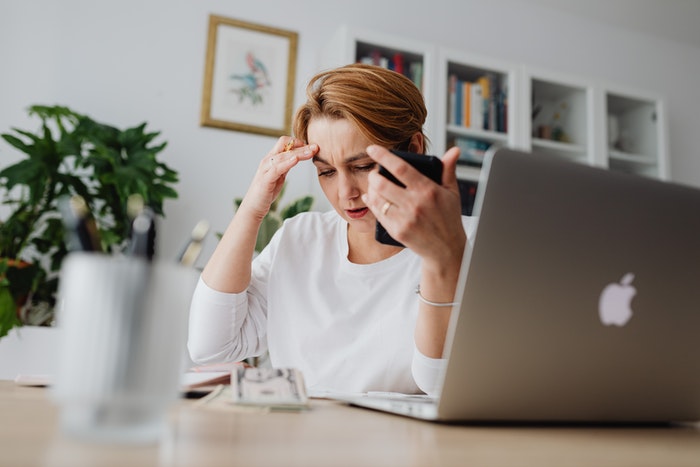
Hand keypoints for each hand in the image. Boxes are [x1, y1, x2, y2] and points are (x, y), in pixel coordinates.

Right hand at [238, 136, 317, 220]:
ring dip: (298, 153)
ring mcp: (265, 169)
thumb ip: (286, 165)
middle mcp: (268, 161)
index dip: (298, 143)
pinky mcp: (265, 180)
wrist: (254, 206)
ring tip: (311, 152)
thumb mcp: (279, 175)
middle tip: (316, 147)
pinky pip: (277, 168)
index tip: (311, 147)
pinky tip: (296, 160)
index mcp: (272, 159)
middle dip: (302, 146)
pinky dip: (287, 163)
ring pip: (283, 156)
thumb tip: (298, 157)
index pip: (285, 143)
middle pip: (285, 146)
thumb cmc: (267, 190)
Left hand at [362, 145, 465, 267]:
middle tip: (375, 173)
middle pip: (382, 183)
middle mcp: (415, 204)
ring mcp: (405, 219)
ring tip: (374, 186)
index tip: (372, 148)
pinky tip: (372, 198)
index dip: (383, 156)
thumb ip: (448, 170)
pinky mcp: (398, 231)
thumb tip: (454, 150)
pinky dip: (373, 204)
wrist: (446, 249)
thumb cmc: (449, 218)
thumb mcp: (452, 193)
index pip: (400, 168)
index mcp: (428, 190)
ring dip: (371, 189)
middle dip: (373, 175)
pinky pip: (378, 214)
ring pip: (377, 199)